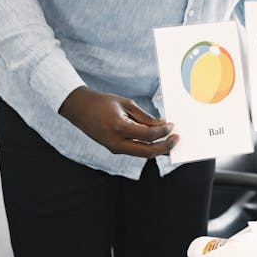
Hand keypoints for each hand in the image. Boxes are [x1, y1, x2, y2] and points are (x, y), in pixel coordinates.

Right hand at [59, 87, 177, 156]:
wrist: (79, 109)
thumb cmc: (103, 102)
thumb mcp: (126, 104)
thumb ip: (145, 117)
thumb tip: (162, 125)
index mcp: (119, 127)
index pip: (148, 135)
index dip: (163, 131)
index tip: (172, 125)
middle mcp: (116, 142)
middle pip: (147, 152)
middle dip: (165, 147)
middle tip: (176, 139)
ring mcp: (114, 148)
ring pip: (142, 154)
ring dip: (157, 149)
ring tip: (169, 140)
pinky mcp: (113, 149)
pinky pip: (134, 151)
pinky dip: (147, 147)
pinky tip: (155, 141)